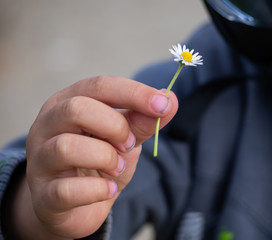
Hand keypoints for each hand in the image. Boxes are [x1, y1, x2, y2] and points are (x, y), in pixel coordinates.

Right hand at [18, 76, 177, 238]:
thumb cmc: (99, 164)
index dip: (134, 93)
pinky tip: (108, 190)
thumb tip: (170, 99)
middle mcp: (47, 126)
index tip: (163, 104)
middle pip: (77, 109)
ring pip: (68, 146)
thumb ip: (143, 121)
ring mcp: (39, 160)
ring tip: (117, 168)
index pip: (99, 86)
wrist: (75, 205)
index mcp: (68, 103)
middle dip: (115, 126)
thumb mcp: (125, 139)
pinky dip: (98, 190)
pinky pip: (67, 190)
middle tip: (129, 144)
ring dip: (106, 158)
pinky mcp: (43, 195)